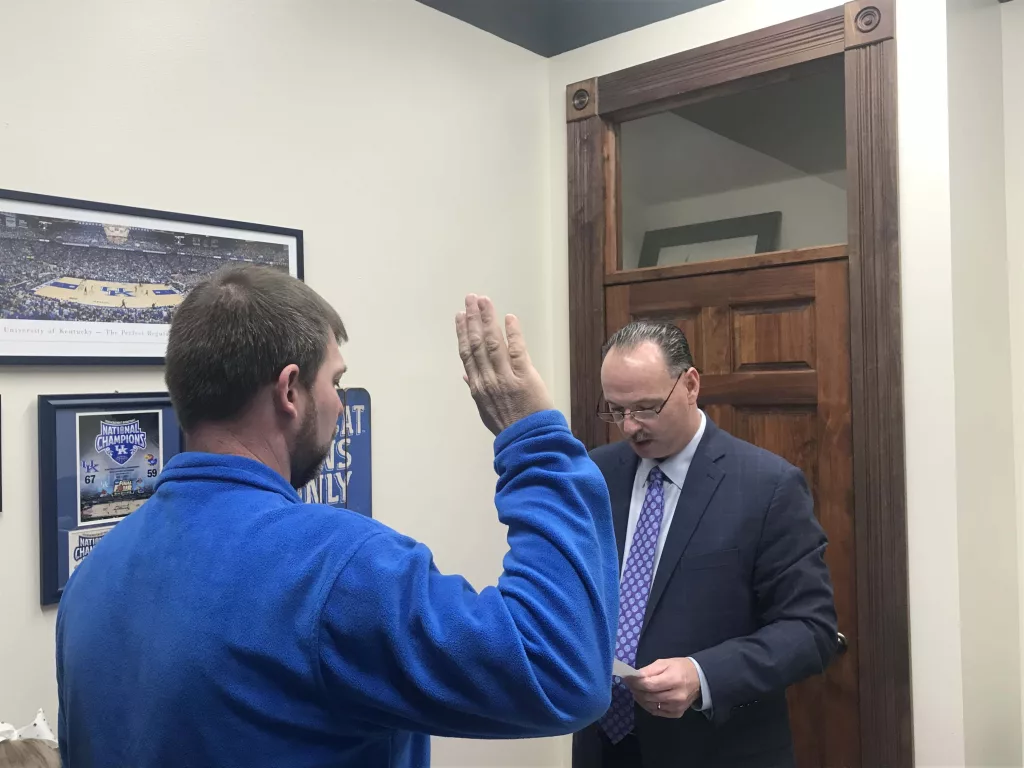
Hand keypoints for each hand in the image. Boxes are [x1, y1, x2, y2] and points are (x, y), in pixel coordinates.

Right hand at [455, 294, 552, 434]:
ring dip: (487, 320)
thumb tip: (466, 376)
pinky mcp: (524, 376)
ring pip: (492, 343)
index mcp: (477, 388)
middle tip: (470, 298)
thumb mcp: (485, 412)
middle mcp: (487, 380)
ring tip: (484, 301)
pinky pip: (516, 350)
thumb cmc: (509, 426)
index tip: (460, 316)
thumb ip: (476, 391)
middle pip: (476, 344)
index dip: (462, 333)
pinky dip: (512, 333)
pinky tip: (509, 318)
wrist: (529, 441)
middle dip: (472, 319)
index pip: (467, 355)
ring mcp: (505, 377)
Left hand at [624, 658, 701, 717]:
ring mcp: (677, 707)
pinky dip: (649, 705)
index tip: (627, 678)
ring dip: (640, 698)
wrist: (699, 679)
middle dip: (636, 690)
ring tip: (637, 691)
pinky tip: (646, 698)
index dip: (635, 683)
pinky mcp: (677, 713)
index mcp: (673, 680)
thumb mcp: (664, 663)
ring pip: (651, 706)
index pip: (648, 685)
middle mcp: (676, 696)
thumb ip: (648, 670)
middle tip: (631, 684)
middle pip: (648, 697)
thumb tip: (633, 677)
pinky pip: (657, 712)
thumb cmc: (680, 668)